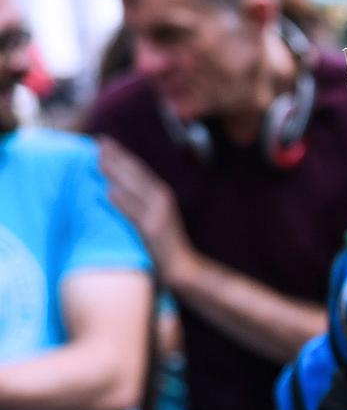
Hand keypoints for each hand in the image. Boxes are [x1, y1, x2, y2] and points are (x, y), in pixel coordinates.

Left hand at [98, 140, 192, 285]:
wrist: (184, 268)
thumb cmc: (166, 244)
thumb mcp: (155, 217)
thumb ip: (140, 202)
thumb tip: (113, 188)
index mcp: (162, 195)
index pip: (139, 169)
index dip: (121, 154)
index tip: (103, 141)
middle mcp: (162, 200)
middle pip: (137, 174)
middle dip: (117, 157)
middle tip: (98, 141)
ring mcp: (158, 215)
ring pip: (136, 189)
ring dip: (117, 173)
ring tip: (99, 160)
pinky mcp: (154, 231)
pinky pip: (136, 214)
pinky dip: (124, 203)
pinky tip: (109, 193)